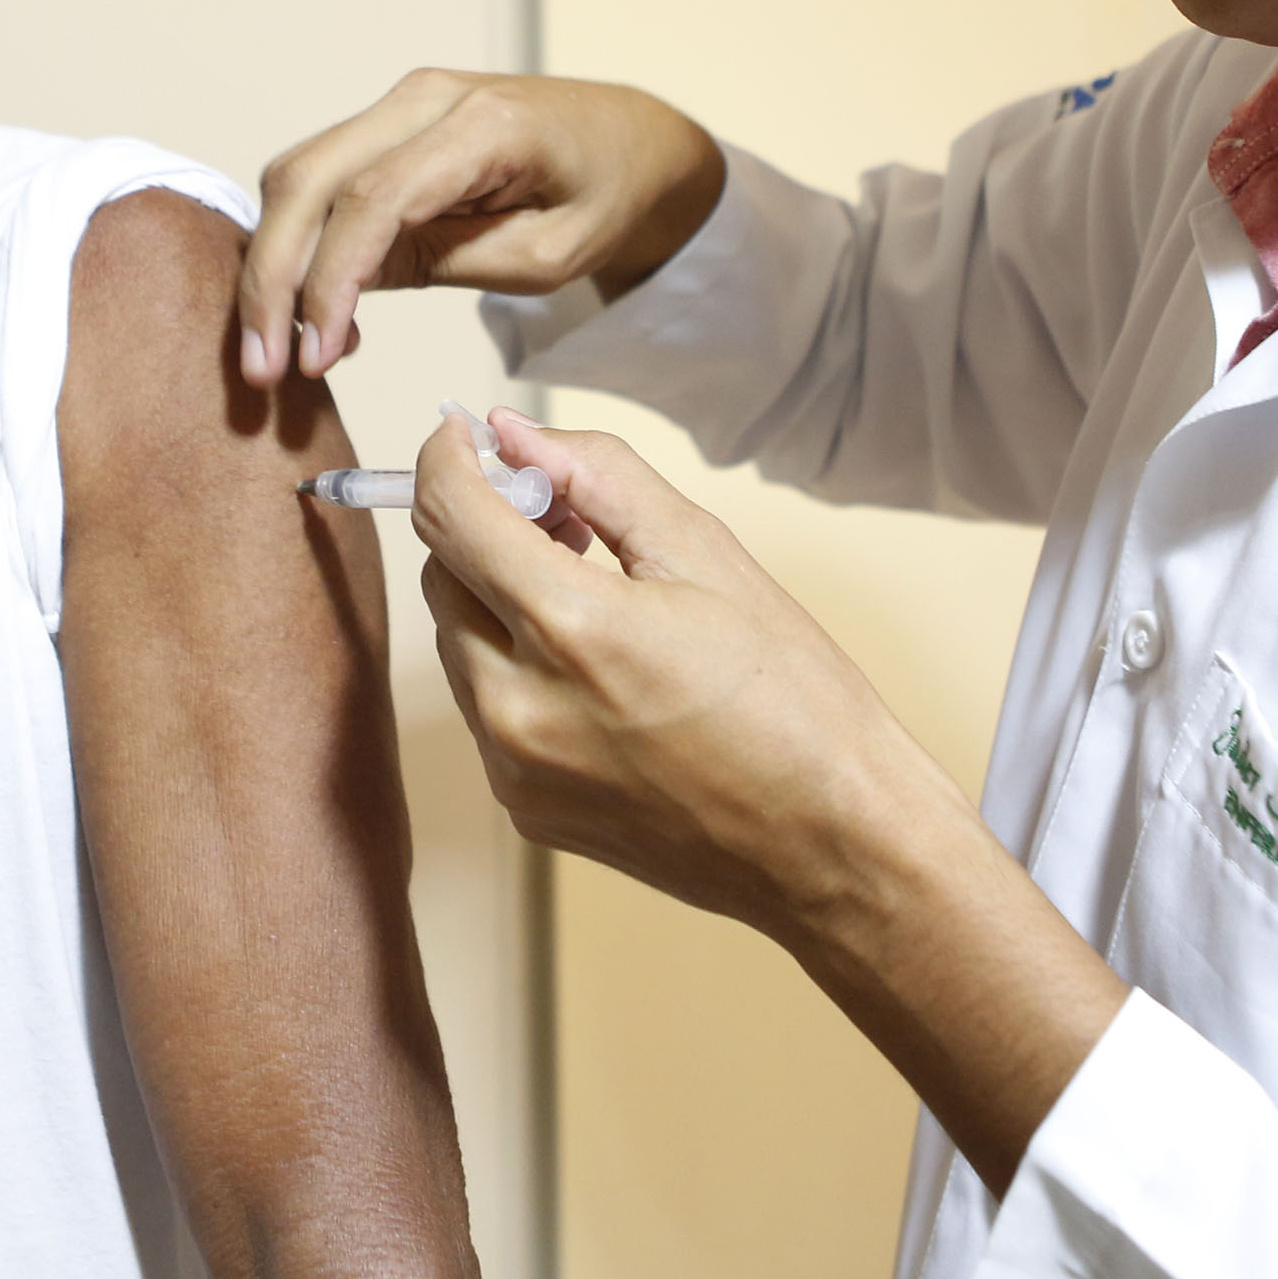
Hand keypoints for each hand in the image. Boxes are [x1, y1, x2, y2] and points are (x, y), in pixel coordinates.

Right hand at [238, 70, 724, 386]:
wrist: (635, 140)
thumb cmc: (606, 196)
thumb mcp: (547, 256)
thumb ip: (447, 262)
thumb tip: (339, 294)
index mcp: (484, 126)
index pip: (373, 199)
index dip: (328, 281)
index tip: (310, 356)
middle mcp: (427, 98)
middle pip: (308, 177)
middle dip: (272, 277)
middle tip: (262, 369)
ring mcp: (402, 103)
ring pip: (299, 173)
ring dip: (275, 263)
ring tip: (284, 354)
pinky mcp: (389, 124)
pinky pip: (322, 176)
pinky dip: (301, 242)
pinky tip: (320, 315)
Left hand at [409, 408, 1129, 1195]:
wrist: (834, 844)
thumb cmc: (795, 698)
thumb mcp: (708, 555)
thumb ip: (598, 478)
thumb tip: (512, 434)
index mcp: (572, 630)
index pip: (450, 517)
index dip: (448, 458)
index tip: (467, 436)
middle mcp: (520, 708)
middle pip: (443, 580)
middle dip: (487, 534)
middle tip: (569, 523)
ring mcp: (516, 770)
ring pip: (459, 646)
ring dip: (501, 604)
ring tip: (597, 597)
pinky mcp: (525, 811)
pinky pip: (487, 712)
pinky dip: (520, 672)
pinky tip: (602, 674)